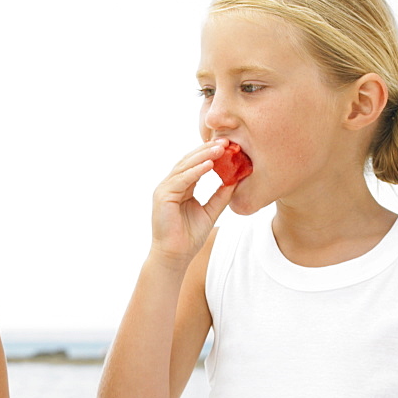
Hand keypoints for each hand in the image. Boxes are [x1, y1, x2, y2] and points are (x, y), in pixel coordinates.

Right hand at [150, 139, 235, 263]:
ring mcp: (165, 190)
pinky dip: (195, 171)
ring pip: (185, 167)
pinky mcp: (162, 196)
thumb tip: (235, 180)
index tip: (229, 146)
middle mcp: (171, 186)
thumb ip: (220, 196)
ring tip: (221, 149)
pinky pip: (181, 179)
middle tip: (226, 141)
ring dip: (203, 156)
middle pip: (189, 161)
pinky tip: (209, 164)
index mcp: (181, 188)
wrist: (175, 256)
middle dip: (208, 150)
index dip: (211, 155)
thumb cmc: (189, 237)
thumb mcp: (210, 211)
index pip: (196, 165)